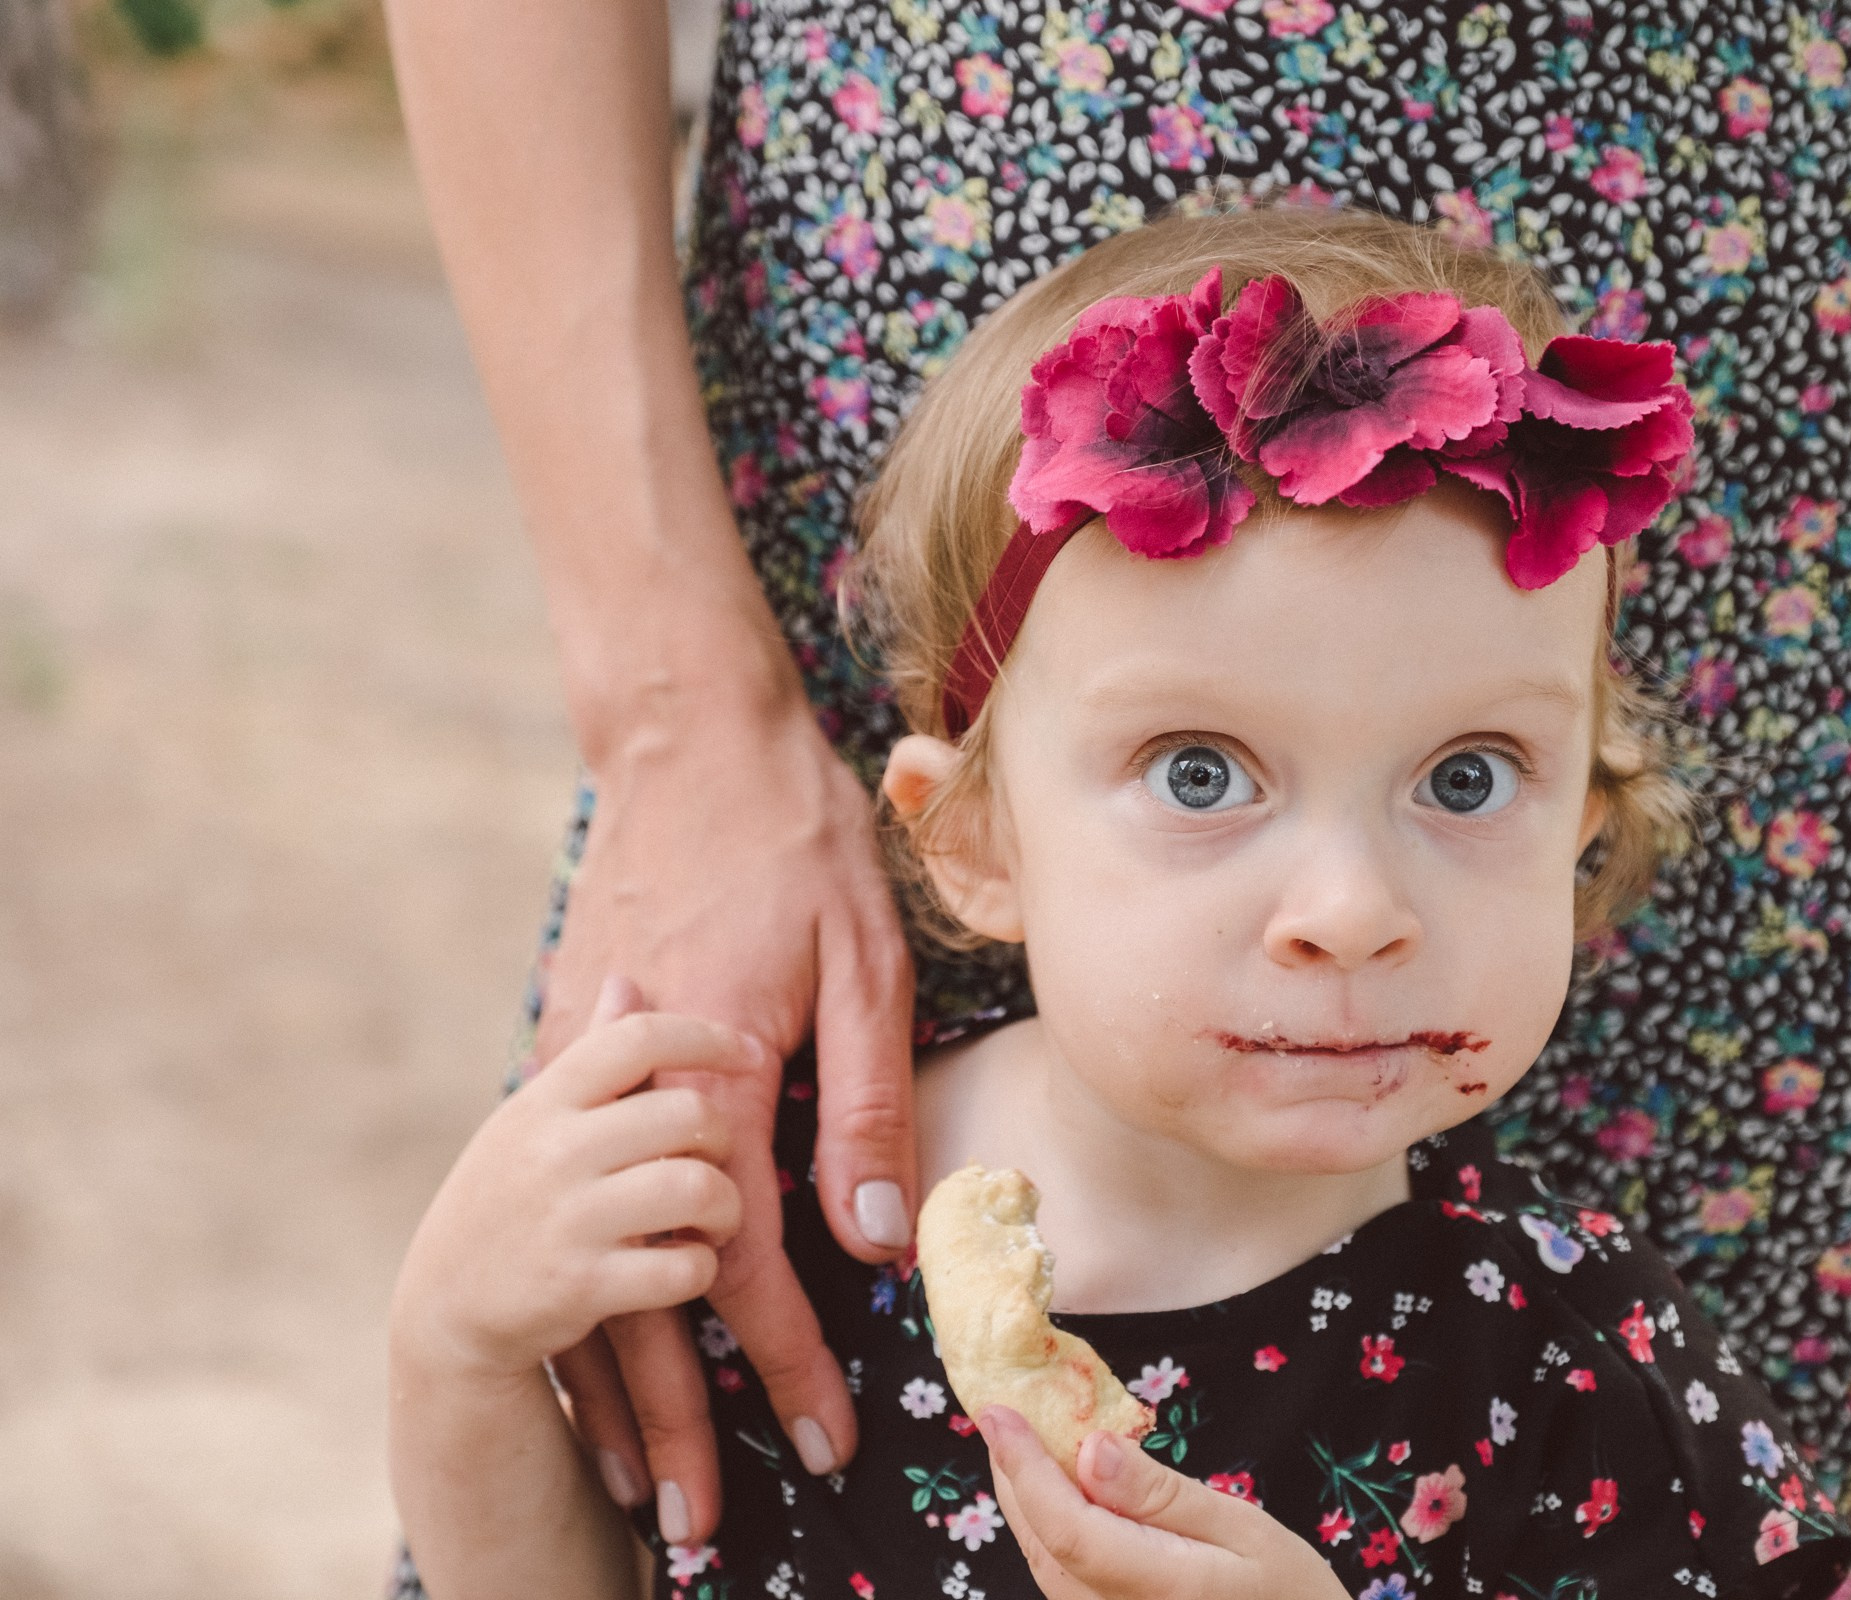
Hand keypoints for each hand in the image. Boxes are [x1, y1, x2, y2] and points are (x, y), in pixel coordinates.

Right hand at [391, 994, 744, 1387]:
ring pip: (698, 1189)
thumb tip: (625, 979)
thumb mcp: (532, 1121)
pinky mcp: (581, 1288)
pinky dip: (700, 1268)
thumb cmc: (510, 1200)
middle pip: (687, 1115)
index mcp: (545, 1102)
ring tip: (710, 1221)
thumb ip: (590, 1057)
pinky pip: (683, 1267)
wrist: (445, 1309)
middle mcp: (553, 1152)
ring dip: (725, 1209)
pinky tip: (683, 1266)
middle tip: (714, 1163)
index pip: (637, 1039)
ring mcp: (566, 1221)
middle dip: (724, 1141)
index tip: (753, 1051)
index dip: (708, 1037)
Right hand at [539, 693, 916, 1544]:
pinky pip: (567, 1207)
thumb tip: (878, 1239)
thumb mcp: (862, 964)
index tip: (818, 1443)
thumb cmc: (795, 845)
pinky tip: (592, 1353)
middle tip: (701, 1523)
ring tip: (636, 1478)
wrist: (682, 742)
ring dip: (615, 1385)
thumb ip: (864, 1107)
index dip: (785, 1365)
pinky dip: (580, 1295)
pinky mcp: (559, 1059)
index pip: (748, 1262)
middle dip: (678, 1422)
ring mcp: (576, 1082)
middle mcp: (628, 1100)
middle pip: (647, 1298)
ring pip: (587, 1265)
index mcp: (712, 1081)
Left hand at [980, 1407, 1348, 1599]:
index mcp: (1159, 1589)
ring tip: (1016, 1440)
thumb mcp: (1242, 1528)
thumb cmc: (1288, 1592)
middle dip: (1013, 1473)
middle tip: (998, 1409)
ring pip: (1045, 1562)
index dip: (1025, 1467)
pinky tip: (1055, 1492)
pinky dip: (1050, 1527)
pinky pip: (1063, 1577)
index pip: (1067, 1526)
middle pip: (1043, 1543)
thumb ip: (1161, 1495)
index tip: (998, 1410)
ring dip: (1026, 1499)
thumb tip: (1090, 1448)